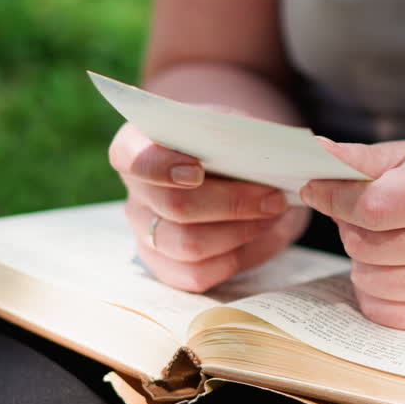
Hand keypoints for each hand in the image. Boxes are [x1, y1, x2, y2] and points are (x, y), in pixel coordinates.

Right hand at [108, 119, 308, 291]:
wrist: (242, 173)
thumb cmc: (234, 144)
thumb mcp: (238, 128)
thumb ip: (241, 138)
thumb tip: (263, 157)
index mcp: (140, 145)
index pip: (131, 157)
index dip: (159, 166)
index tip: (198, 171)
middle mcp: (137, 191)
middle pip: (174, 205)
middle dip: (232, 203)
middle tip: (273, 197)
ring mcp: (146, 232)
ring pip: (188, 244)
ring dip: (240, 231)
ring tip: (271, 215)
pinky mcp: (166, 266)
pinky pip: (196, 274)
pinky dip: (235, 257)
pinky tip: (256, 237)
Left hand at [301, 139, 404, 331]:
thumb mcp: (398, 155)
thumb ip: (355, 158)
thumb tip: (317, 151)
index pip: (372, 208)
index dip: (333, 199)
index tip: (317, 191)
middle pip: (365, 248)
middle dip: (350, 230)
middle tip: (364, 218)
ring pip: (370, 282)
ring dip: (361, 263)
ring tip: (380, 242)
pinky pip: (383, 312)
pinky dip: (374, 294)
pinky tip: (390, 269)